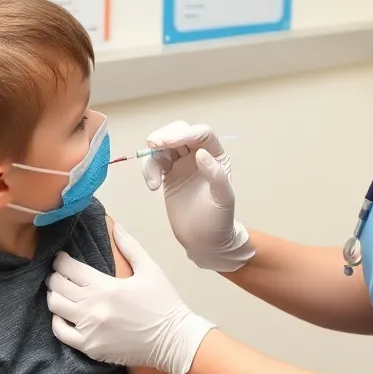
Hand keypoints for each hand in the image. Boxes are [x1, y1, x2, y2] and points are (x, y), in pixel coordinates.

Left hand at [48, 223, 214, 373]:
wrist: (173, 340)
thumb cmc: (163, 303)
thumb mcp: (150, 269)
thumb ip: (130, 246)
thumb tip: (116, 226)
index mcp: (105, 286)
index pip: (69, 268)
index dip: (61, 260)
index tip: (62, 258)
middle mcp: (92, 307)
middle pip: (58, 286)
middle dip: (56, 276)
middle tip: (60, 274)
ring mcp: (89, 329)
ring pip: (55, 307)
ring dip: (55, 295)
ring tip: (61, 292)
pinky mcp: (90, 347)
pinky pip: (61, 332)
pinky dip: (57, 320)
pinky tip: (63, 314)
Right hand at [142, 122, 254, 271]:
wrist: (204, 241)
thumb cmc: (219, 221)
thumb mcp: (223, 200)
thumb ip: (216, 176)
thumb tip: (202, 154)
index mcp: (217, 156)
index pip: (202, 135)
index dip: (185, 134)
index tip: (168, 141)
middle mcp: (199, 155)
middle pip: (180, 132)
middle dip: (165, 135)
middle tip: (153, 144)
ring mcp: (182, 164)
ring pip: (164, 145)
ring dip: (153, 155)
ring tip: (153, 180)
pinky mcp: (168, 174)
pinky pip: (155, 161)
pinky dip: (148, 168)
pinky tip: (152, 185)